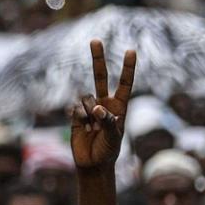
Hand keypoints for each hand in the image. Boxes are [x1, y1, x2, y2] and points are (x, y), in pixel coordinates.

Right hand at [69, 41, 135, 172]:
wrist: (92, 164)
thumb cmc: (109, 151)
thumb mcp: (115, 138)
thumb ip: (109, 122)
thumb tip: (97, 108)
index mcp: (119, 107)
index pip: (124, 83)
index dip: (128, 68)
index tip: (131, 51)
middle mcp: (104, 103)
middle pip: (99, 76)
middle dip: (97, 58)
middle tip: (95, 40)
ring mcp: (88, 108)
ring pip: (85, 98)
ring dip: (88, 113)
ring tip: (92, 129)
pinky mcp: (75, 115)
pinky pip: (74, 108)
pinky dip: (79, 118)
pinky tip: (83, 129)